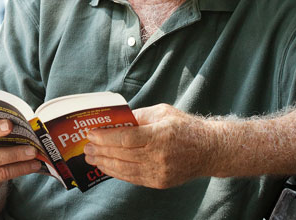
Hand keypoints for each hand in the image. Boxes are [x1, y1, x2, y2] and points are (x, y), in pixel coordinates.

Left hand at [84, 103, 221, 188]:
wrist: (209, 150)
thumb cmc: (184, 127)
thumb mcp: (162, 112)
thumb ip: (138, 117)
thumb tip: (114, 120)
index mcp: (160, 135)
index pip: (126, 138)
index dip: (105, 137)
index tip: (91, 134)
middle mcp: (159, 156)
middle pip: (122, 155)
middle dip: (100, 151)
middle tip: (86, 147)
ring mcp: (159, 172)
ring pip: (125, 170)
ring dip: (105, 164)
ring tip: (92, 158)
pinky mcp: (160, 182)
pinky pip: (133, 178)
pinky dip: (117, 172)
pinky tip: (107, 166)